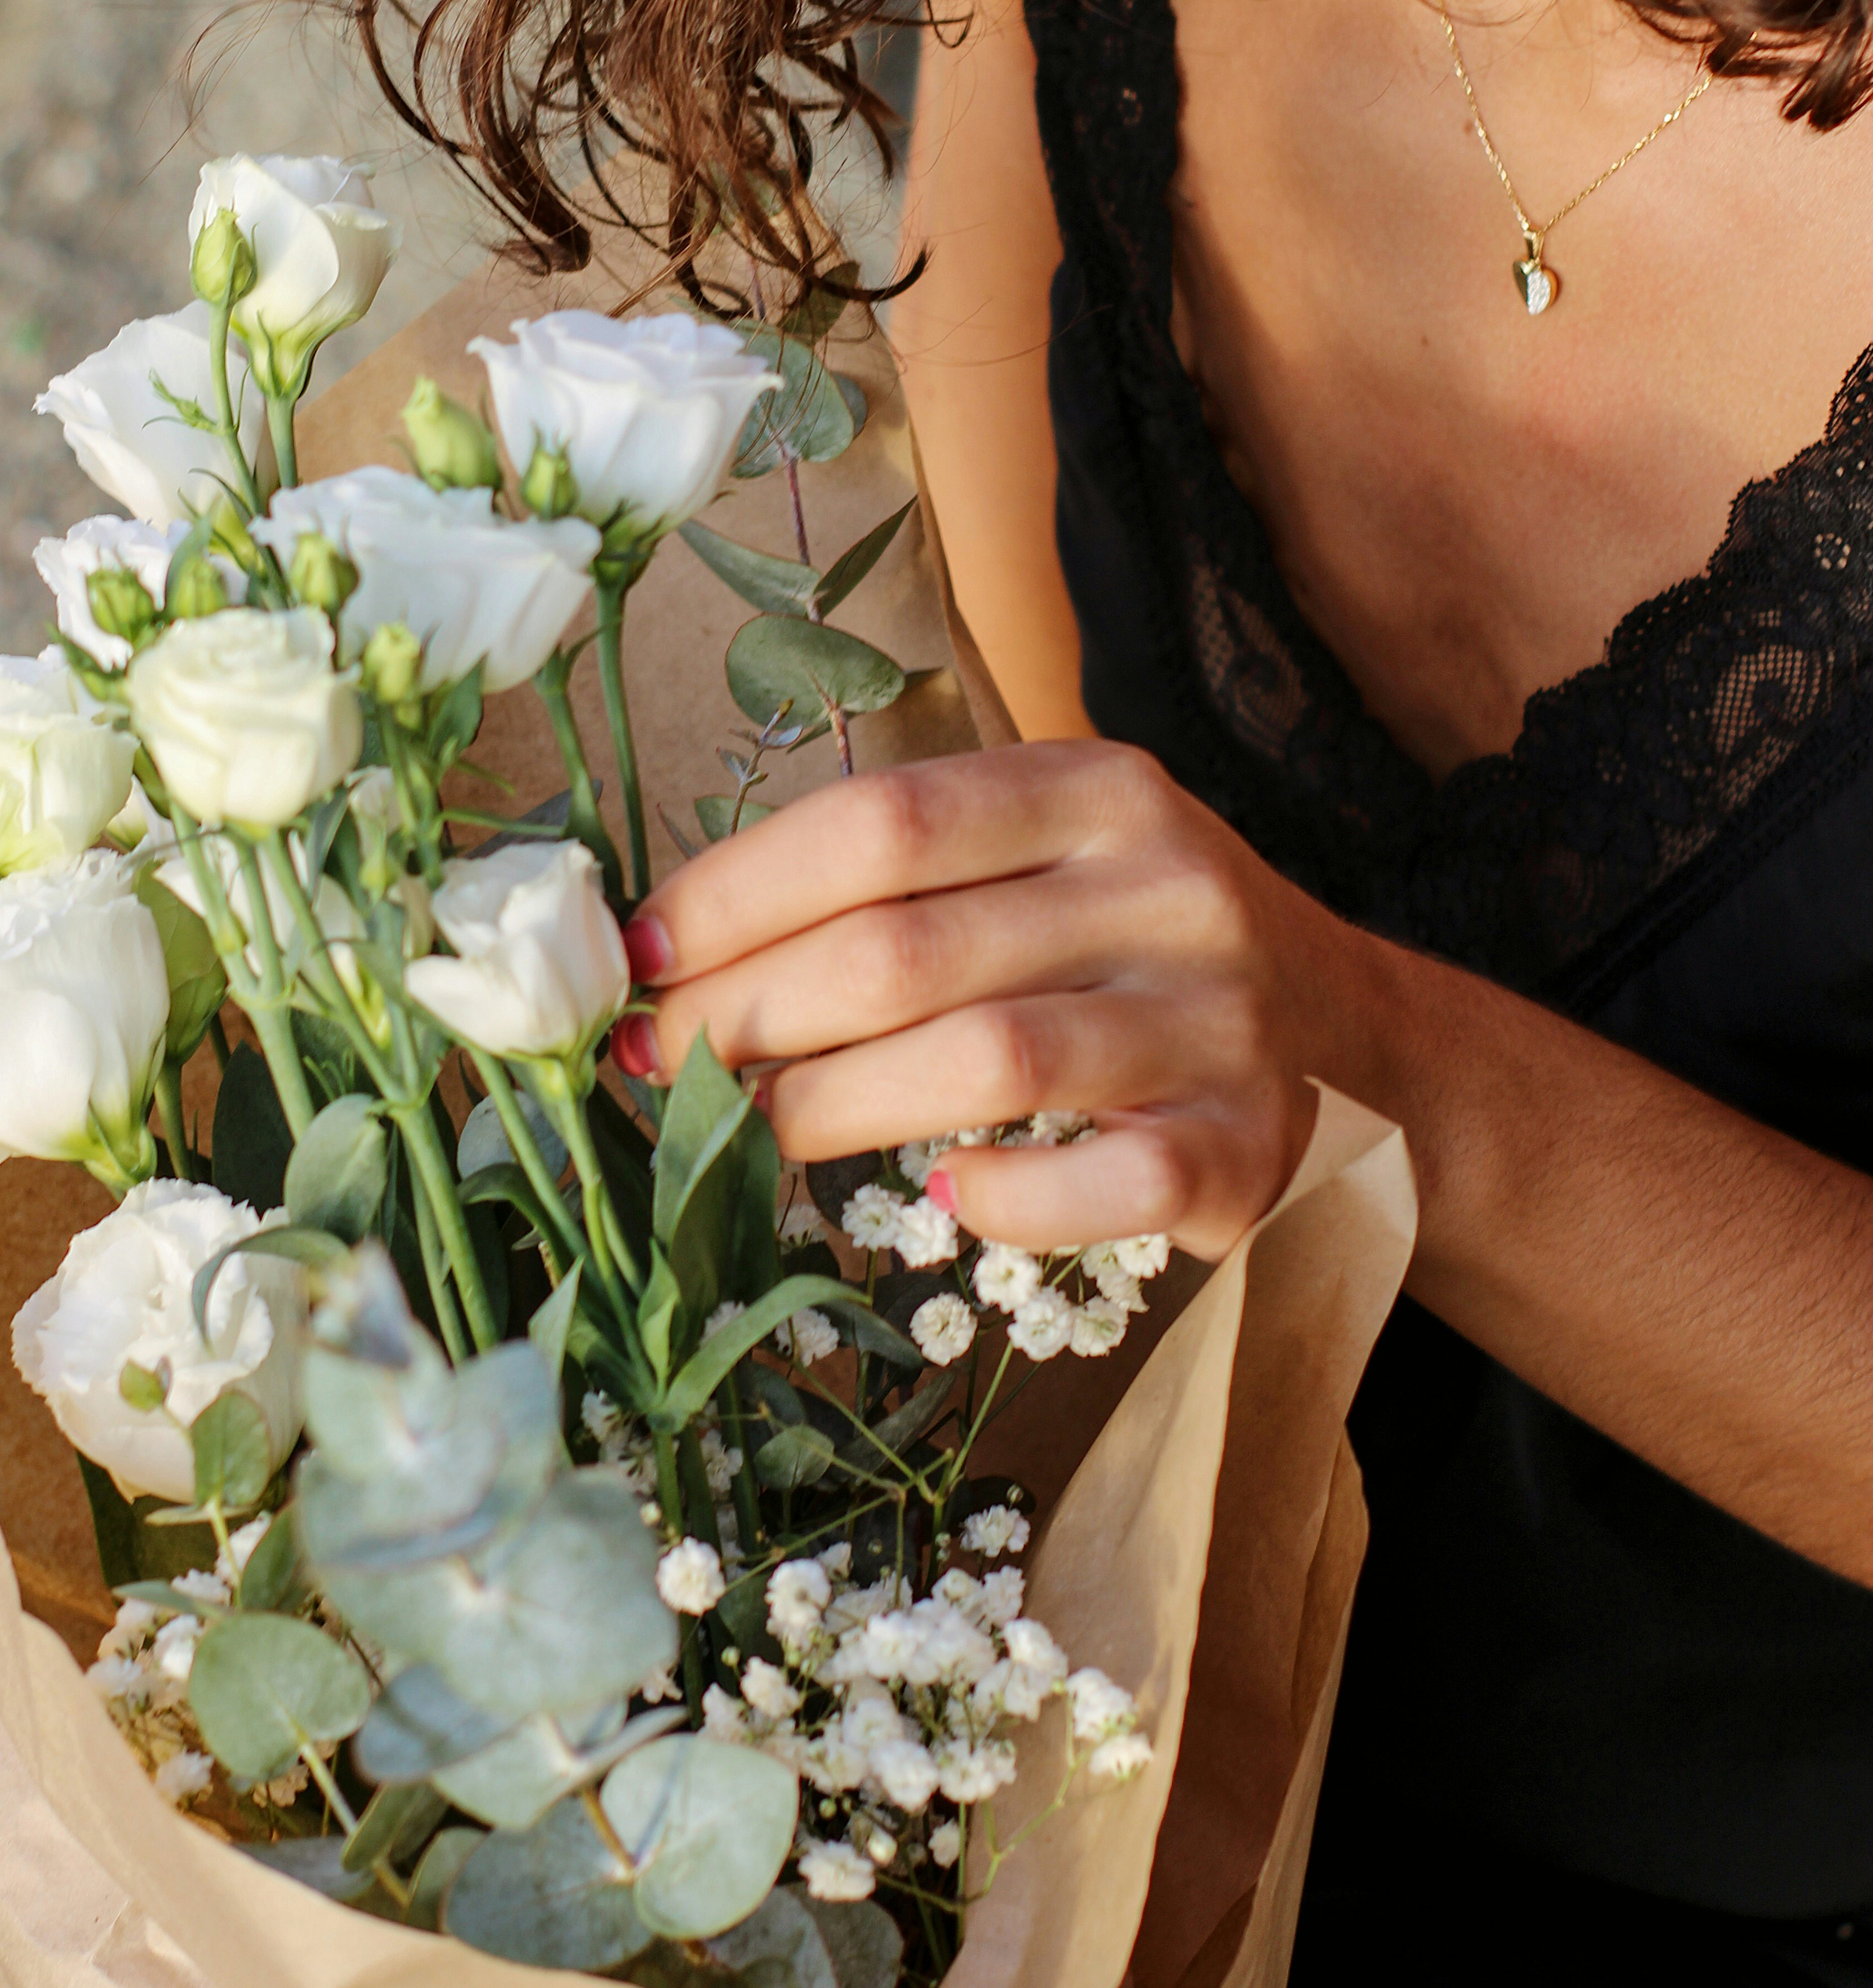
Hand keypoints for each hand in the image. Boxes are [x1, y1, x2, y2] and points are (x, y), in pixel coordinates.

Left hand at [618, 743, 1346, 1260]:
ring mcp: (1214, 1018)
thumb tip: (681, 950)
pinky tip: (944, 1196)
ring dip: (832, 1107)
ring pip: (983, 1060)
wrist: (1352, 1042)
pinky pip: (1101, 1183)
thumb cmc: (1133, 943)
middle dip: (747, 1014)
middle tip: (655, 1064)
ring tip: (749, 1131)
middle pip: (906, 949)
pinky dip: (1005, 1199)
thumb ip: (902, 881)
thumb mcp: (1045, 858)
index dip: (736, 893)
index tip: (635, 957)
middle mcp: (1163, 884)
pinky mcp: (1245, 1145)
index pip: (879, 823)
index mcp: (1091, 789)